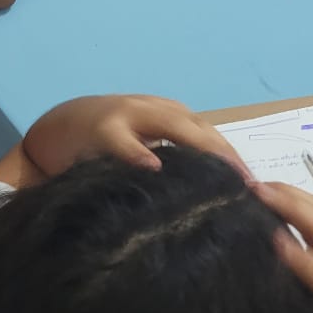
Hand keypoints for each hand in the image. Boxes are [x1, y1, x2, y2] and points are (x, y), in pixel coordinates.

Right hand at [25, 93, 249, 177]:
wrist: (54, 129)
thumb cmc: (106, 146)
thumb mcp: (146, 149)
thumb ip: (175, 165)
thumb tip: (214, 201)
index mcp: (172, 117)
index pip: (213, 137)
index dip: (235, 161)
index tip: (258, 190)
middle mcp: (157, 111)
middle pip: (202, 130)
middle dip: (227, 157)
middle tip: (248, 188)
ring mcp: (130, 115)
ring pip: (174, 126)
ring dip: (200, 149)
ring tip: (221, 177)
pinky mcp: (102, 128)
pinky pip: (123, 141)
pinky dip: (138, 152)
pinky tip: (153, 168)